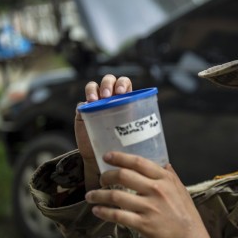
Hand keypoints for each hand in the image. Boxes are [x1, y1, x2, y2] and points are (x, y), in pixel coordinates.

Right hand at [75, 74, 131, 189]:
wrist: (104, 156)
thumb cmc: (122, 143)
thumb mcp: (133, 132)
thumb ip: (139, 126)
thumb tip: (154, 126)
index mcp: (125, 98)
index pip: (124, 83)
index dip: (123, 84)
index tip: (122, 93)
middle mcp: (110, 97)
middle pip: (109, 80)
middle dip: (108, 84)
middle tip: (108, 95)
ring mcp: (96, 102)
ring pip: (93, 86)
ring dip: (94, 89)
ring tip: (95, 100)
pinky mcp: (84, 110)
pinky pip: (82, 101)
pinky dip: (84, 101)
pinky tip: (88, 106)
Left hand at [85, 151, 214, 237]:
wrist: (189, 237)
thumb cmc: (185, 212)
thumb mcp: (180, 188)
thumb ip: (170, 175)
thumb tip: (163, 163)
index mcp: (164, 179)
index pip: (139, 162)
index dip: (120, 157)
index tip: (107, 156)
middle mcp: (156, 190)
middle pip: (123, 175)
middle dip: (106, 176)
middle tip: (101, 179)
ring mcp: (149, 207)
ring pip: (116, 196)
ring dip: (98, 195)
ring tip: (90, 196)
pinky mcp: (143, 224)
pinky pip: (117, 215)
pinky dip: (104, 212)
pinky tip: (97, 210)